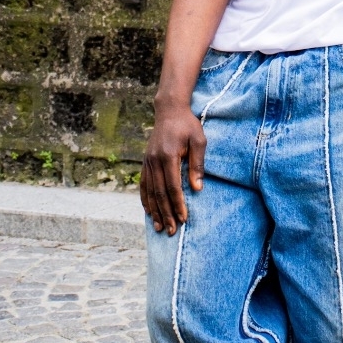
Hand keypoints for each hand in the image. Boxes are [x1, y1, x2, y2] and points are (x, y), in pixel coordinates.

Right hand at [140, 107, 206, 235]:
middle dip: (166, 213)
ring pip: (150, 191)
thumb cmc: (188, 125)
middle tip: (172, 231)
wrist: (169, 111)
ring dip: (155, 211)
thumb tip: (197, 189)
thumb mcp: (199, 140)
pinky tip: (149, 212)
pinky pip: (144, 184)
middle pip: (159, 193)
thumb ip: (197, 164)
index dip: (178, 204)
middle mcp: (154, 160)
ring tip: (160, 227)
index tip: (184, 218)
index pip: (173, 186)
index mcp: (168, 155)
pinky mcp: (145, 161)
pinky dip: (146, 200)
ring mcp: (148, 161)